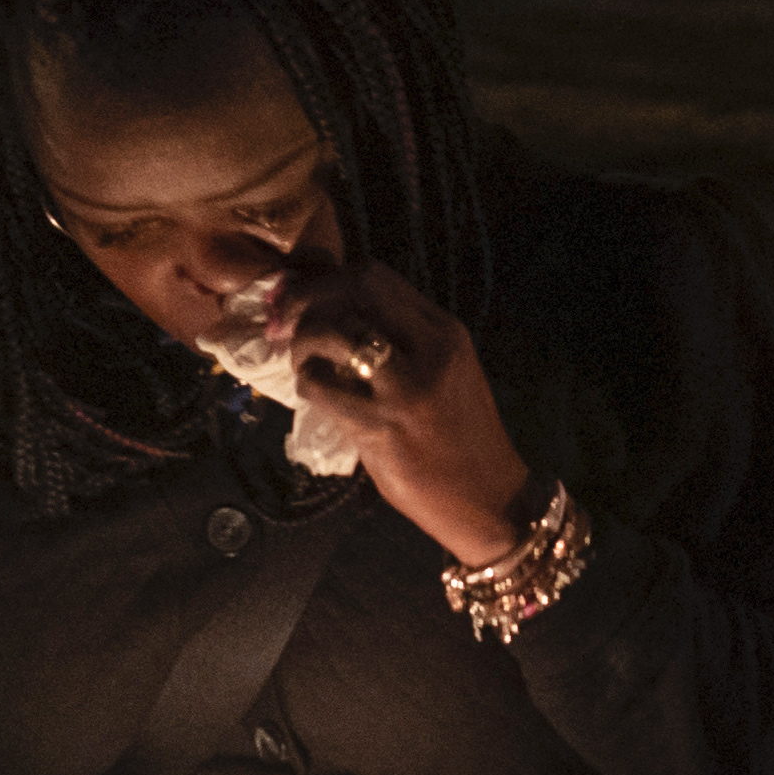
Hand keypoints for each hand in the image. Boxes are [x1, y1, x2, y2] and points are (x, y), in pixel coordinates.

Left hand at [258, 260, 534, 569]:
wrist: (490, 498)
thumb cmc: (462, 438)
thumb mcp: (447, 373)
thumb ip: (404, 342)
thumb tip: (336, 316)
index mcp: (446, 333)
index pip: (375, 276)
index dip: (329, 281)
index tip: (307, 302)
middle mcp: (430, 349)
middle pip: (351, 289)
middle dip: (306, 300)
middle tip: (284, 323)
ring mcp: (406, 387)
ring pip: (331, 332)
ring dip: (302, 344)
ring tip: (304, 365)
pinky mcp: (380, 425)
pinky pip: (319, 386)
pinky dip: (306, 386)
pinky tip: (315, 396)